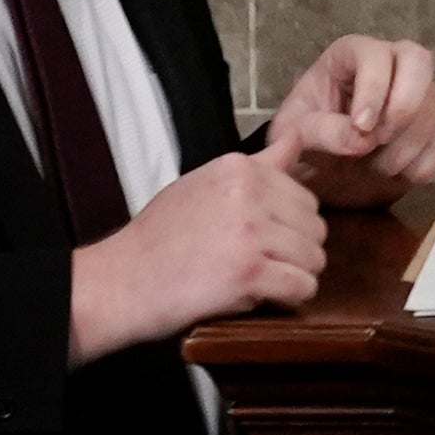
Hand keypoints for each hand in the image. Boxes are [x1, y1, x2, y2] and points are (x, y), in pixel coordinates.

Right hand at [71, 149, 326, 364]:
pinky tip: (263, 296)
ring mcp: (250, 231)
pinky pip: (303, 285)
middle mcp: (248, 193)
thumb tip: (297, 136)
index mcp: (238, 168)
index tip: (256, 238)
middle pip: (315, 226)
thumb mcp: (204, 184)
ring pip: (314, 257)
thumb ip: (258, 165)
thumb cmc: (159, 238)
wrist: (119, 283)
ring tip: (258, 280)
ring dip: (293, 275)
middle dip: (296, 250)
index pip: (304, 195)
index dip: (286, 225)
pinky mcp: (249, 271)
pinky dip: (290, 297)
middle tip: (259, 264)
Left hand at [263, 34, 434, 204]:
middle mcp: (392, 63)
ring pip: (434, 107)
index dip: (374, 88)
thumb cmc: (304, 139)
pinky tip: (397, 173)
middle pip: (420, 62)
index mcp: (351, 55)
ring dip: (406, 147)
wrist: (322, 168)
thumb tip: (361, 139)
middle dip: (405, 106)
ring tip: (374, 168)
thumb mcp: (296, 133)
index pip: (374, 55)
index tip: (361, 126)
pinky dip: (425, 164)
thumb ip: (322, 131)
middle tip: (379, 140)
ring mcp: (421, 90)